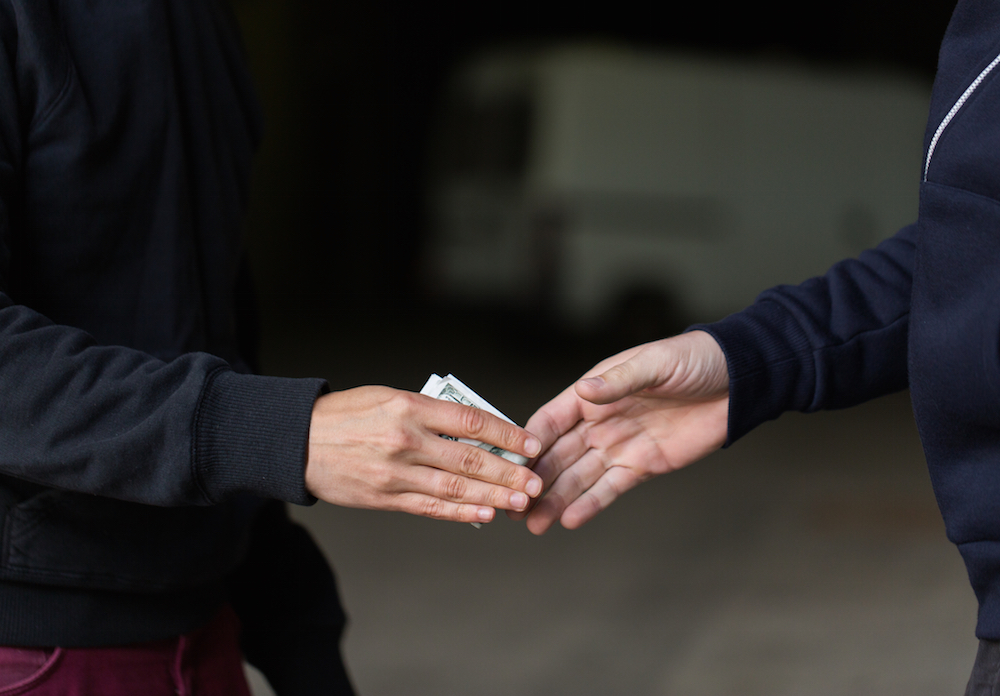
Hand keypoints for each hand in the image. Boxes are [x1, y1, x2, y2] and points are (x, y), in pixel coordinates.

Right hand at [305, 386, 542, 523]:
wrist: (297, 441)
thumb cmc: (347, 414)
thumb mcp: (389, 397)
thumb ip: (431, 414)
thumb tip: (477, 432)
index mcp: (410, 406)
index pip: (472, 421)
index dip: (507, 434)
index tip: (531, 444)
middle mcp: (406, 439)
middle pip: (470, 459)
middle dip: (509, 472)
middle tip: (536, 481)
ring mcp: (395, 472)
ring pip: (455, 488)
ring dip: (493, 497)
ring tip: (521, 502)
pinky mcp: (384, 497)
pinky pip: (430, 508)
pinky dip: (461, 513)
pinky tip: (485, 514)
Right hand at [516, 330, 729, 533]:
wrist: (737, 382)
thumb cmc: (693, 360)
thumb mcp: (655, 363)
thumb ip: (619, 380)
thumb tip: (585, 391)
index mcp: (593, 391)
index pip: (551, 420)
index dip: (528, 442)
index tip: (507, 464)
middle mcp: (599, 421)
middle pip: (558, 454)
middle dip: (535, 480)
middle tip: (511, 505)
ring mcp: (619, 445)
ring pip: (578, 477)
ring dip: (555, 500)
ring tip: (532, 524)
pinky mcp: (642, 466)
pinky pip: (610, 488)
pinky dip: (590, 504)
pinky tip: (568, 521)